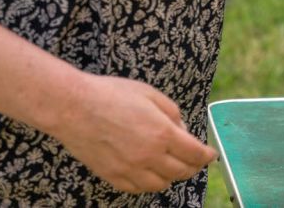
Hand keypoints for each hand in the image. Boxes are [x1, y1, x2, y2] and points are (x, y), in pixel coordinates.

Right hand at [48, 73, 215, 192]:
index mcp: (162, 133)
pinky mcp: (112, 176)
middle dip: (193, 166)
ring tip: (173, 166)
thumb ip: (173, 114)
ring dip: (171, 176)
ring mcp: (129, 169)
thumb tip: (183, 130)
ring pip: (161, 184)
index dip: (206, 156)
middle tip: (195, 160)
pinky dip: (149, 183)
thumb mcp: (151, 94)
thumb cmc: (112, 94)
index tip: (211, 155)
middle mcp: (149, 156)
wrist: (73, 107)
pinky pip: (138, 189)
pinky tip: (150, 173)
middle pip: (181, 172)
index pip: (194, 153)